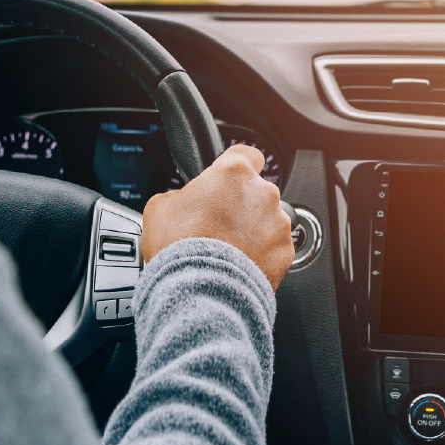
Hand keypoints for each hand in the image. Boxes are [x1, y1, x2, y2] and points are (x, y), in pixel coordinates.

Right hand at [142, 144, 293, 290]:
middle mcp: (262, 193)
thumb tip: (182, 201)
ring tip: (228, 250)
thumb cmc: (180, 249)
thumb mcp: (159, 209)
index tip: (228, 178)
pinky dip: (262, 254)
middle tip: (217, 225)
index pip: (246, 153)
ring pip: (267, 220)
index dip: (235, 166)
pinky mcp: (285, 251)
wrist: (200, 291)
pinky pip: (274, 247)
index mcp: (233, 173)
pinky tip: (240, 265)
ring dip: (252, 230)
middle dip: (240, 205)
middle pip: (256, 191)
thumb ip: (179, 195)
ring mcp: (277, 223)